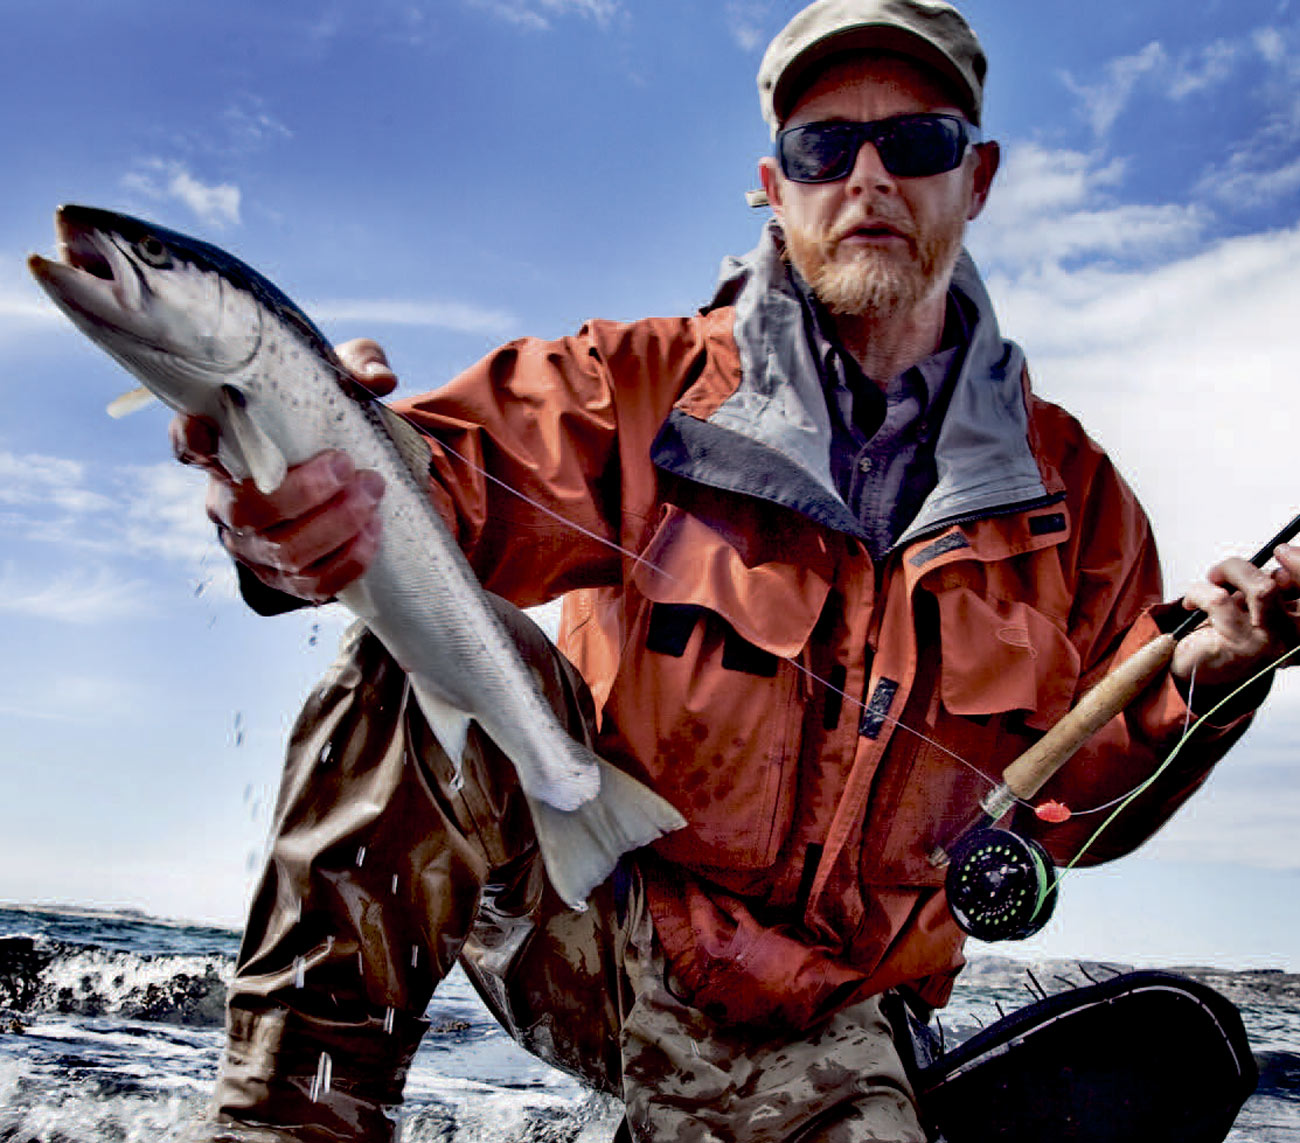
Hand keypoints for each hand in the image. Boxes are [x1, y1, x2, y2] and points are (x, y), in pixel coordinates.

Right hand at [170, 338, 398, 602]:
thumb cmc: (329, 424)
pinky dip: (348, 560)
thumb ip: (357, 366)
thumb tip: (379, 377)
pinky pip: (312, 583)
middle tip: (346, 467)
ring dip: (335, 524)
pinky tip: (373, 531)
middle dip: (302, 492)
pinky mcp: (286, 580)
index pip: (189, 445)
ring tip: (372, 493)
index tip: (205, 426)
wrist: (351, 480)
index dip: (191, 440)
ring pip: (283, 551)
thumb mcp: (341, 383)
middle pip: (246, 511)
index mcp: (224, 453)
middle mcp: (228, 504)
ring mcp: (255, 548)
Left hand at [1171, 544, 1299, 690]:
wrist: (1194, 668)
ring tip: (1209, 583)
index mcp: (1296, 619)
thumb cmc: (1221, 632)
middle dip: (1244, 568)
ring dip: (1227, 574)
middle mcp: (1293, 635)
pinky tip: (1192, 603)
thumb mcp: (1249, 602)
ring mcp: (1270, 643)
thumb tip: (1280, 554)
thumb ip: (1266, 583)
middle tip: (1221, 570)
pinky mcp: (1242, 648)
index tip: (1281, 549)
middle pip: (1285, 585)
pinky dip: (1199, 592)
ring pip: (1262, 589)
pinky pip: (1221, 601)